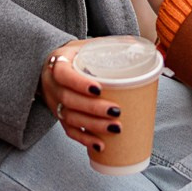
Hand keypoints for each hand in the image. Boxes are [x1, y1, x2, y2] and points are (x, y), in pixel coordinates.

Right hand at [39, 41, 127, 155]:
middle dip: (93, 109)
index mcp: (58, 63)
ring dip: (92, 126)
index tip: (99, 89)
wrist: (54, 66)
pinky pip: (69, 131)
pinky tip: (101, 145)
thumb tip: (139, 46)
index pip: (63, 74)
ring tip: (115, 128)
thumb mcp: (87, 45)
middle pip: (69, 100)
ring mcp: (54, 103)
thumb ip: (110, 45)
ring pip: (69, 118)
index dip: (79, 84)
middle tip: (116, 111)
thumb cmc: (76, 56)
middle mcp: (52, 85)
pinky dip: (85, 139)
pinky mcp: (59, 116)